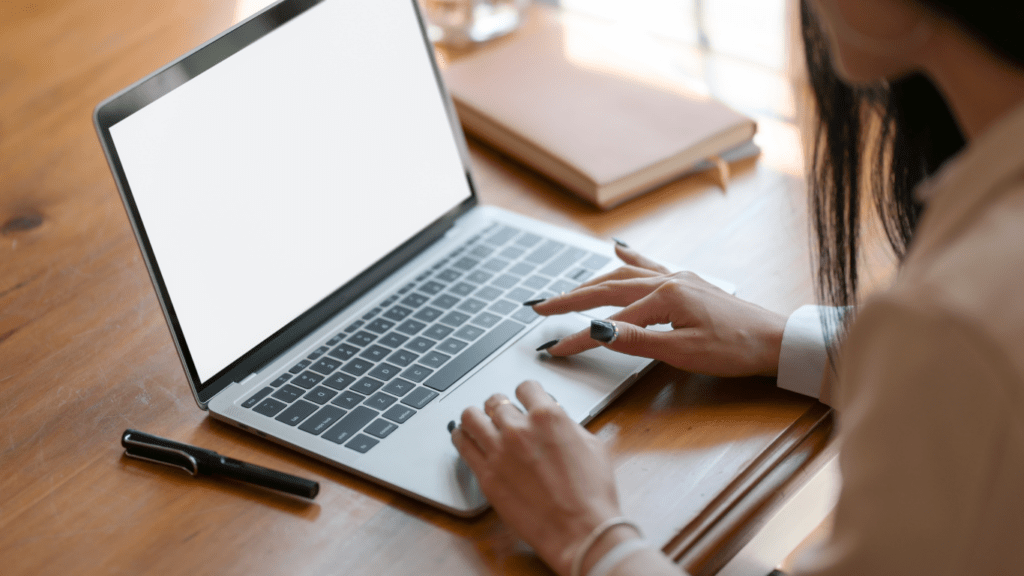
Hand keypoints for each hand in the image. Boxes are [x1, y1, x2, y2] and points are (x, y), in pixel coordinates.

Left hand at [451, 380, 632, 575]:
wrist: (580, 531)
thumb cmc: (592, 494)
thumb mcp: (592, 446)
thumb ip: (567, 426)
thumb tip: (556, 421)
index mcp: (548, 417)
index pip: (525, 387)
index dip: (525, 394)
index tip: (523, 401)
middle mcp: (519, 429)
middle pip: (495, 400)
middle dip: (500, 407)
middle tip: (502, 417)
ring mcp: (499, 451)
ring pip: (471, 416)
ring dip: (476, 417)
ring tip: (479, 425)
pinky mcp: (486, 475)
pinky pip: (462, 444)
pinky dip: (462, 438)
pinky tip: (467, 440)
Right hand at [534, 245, 786, 376]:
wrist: (776, 340)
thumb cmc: (735, 348)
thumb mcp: (683, 352)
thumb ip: (636, 340)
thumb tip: (597, 332)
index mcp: (664, 297)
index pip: (609, 321)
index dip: (579, 337)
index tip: (554, 349)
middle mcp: (668, 280)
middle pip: (607, 287)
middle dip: (571, 298)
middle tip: (540, 307)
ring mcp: (678, 278)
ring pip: (624, 274)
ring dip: (592, 282)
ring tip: (567, 291)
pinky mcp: (688, 283)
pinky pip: (650, 265)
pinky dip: (629, 259)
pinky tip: (618, 249)